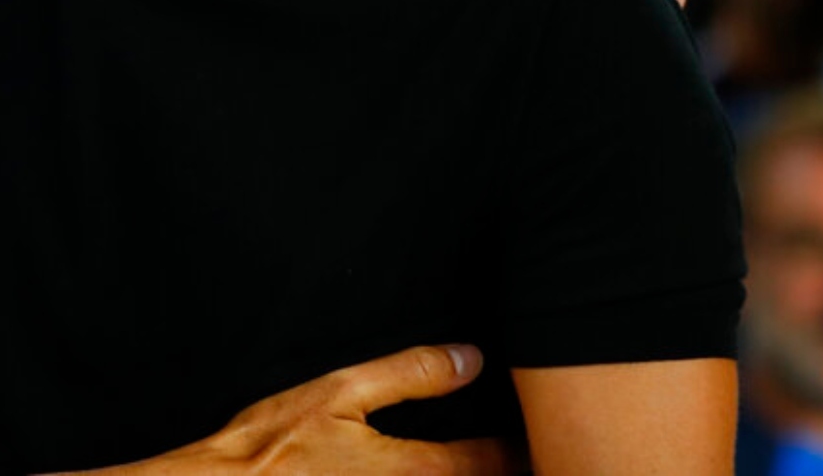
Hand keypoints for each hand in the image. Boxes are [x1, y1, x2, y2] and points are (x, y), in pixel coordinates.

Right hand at [99, 345, 524, 474]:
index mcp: (419, 471)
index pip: (497, 463)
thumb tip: (469, 358)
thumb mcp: (338, 392)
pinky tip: (448, 470)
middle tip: (545, 448)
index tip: (552, 432)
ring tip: (506, 459)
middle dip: (515, 466)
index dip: (529, 447)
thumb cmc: (271, 448)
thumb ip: (409, 374)